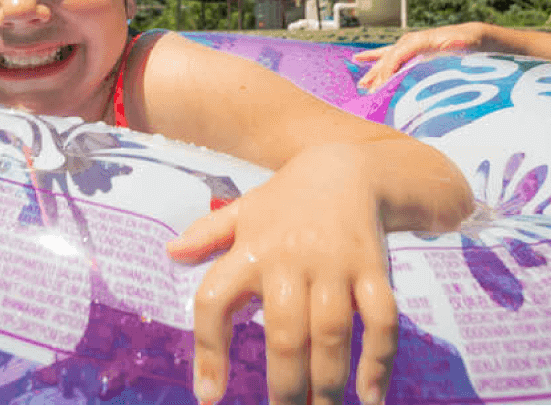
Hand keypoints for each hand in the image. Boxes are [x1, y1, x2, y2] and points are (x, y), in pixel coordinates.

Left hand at [167, 145, 397, 404]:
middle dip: (284, 385)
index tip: (209, 396)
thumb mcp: (244, 209)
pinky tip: (370, 393)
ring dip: (327, 381)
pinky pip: (381, 319)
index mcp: (251, 249)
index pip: (215, 300)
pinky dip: (379, 358)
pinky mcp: (373, 268)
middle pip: (284, 333)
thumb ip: (208, 234)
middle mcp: (290, 258)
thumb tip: (170, 254)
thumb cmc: (286, 198)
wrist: (347, 167)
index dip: (208, 350)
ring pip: (331, 332)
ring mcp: (334, 264)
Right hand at [354, 22, 488, 91]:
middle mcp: (409, 41)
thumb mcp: (462, 44)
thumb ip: (452, 46)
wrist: (473, 35)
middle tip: (370, 94)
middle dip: (378, 78)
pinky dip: (374, 59)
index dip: (387, 72)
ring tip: (362, 84)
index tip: (380, 89)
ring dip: (373, 72)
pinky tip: (359, 59)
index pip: (396, 57)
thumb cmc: (469, 42)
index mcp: (418, 41)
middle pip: (387, 60)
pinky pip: (388, 55)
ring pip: (384, 59)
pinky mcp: (410, 49)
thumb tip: (448, 48)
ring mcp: (408, 44)